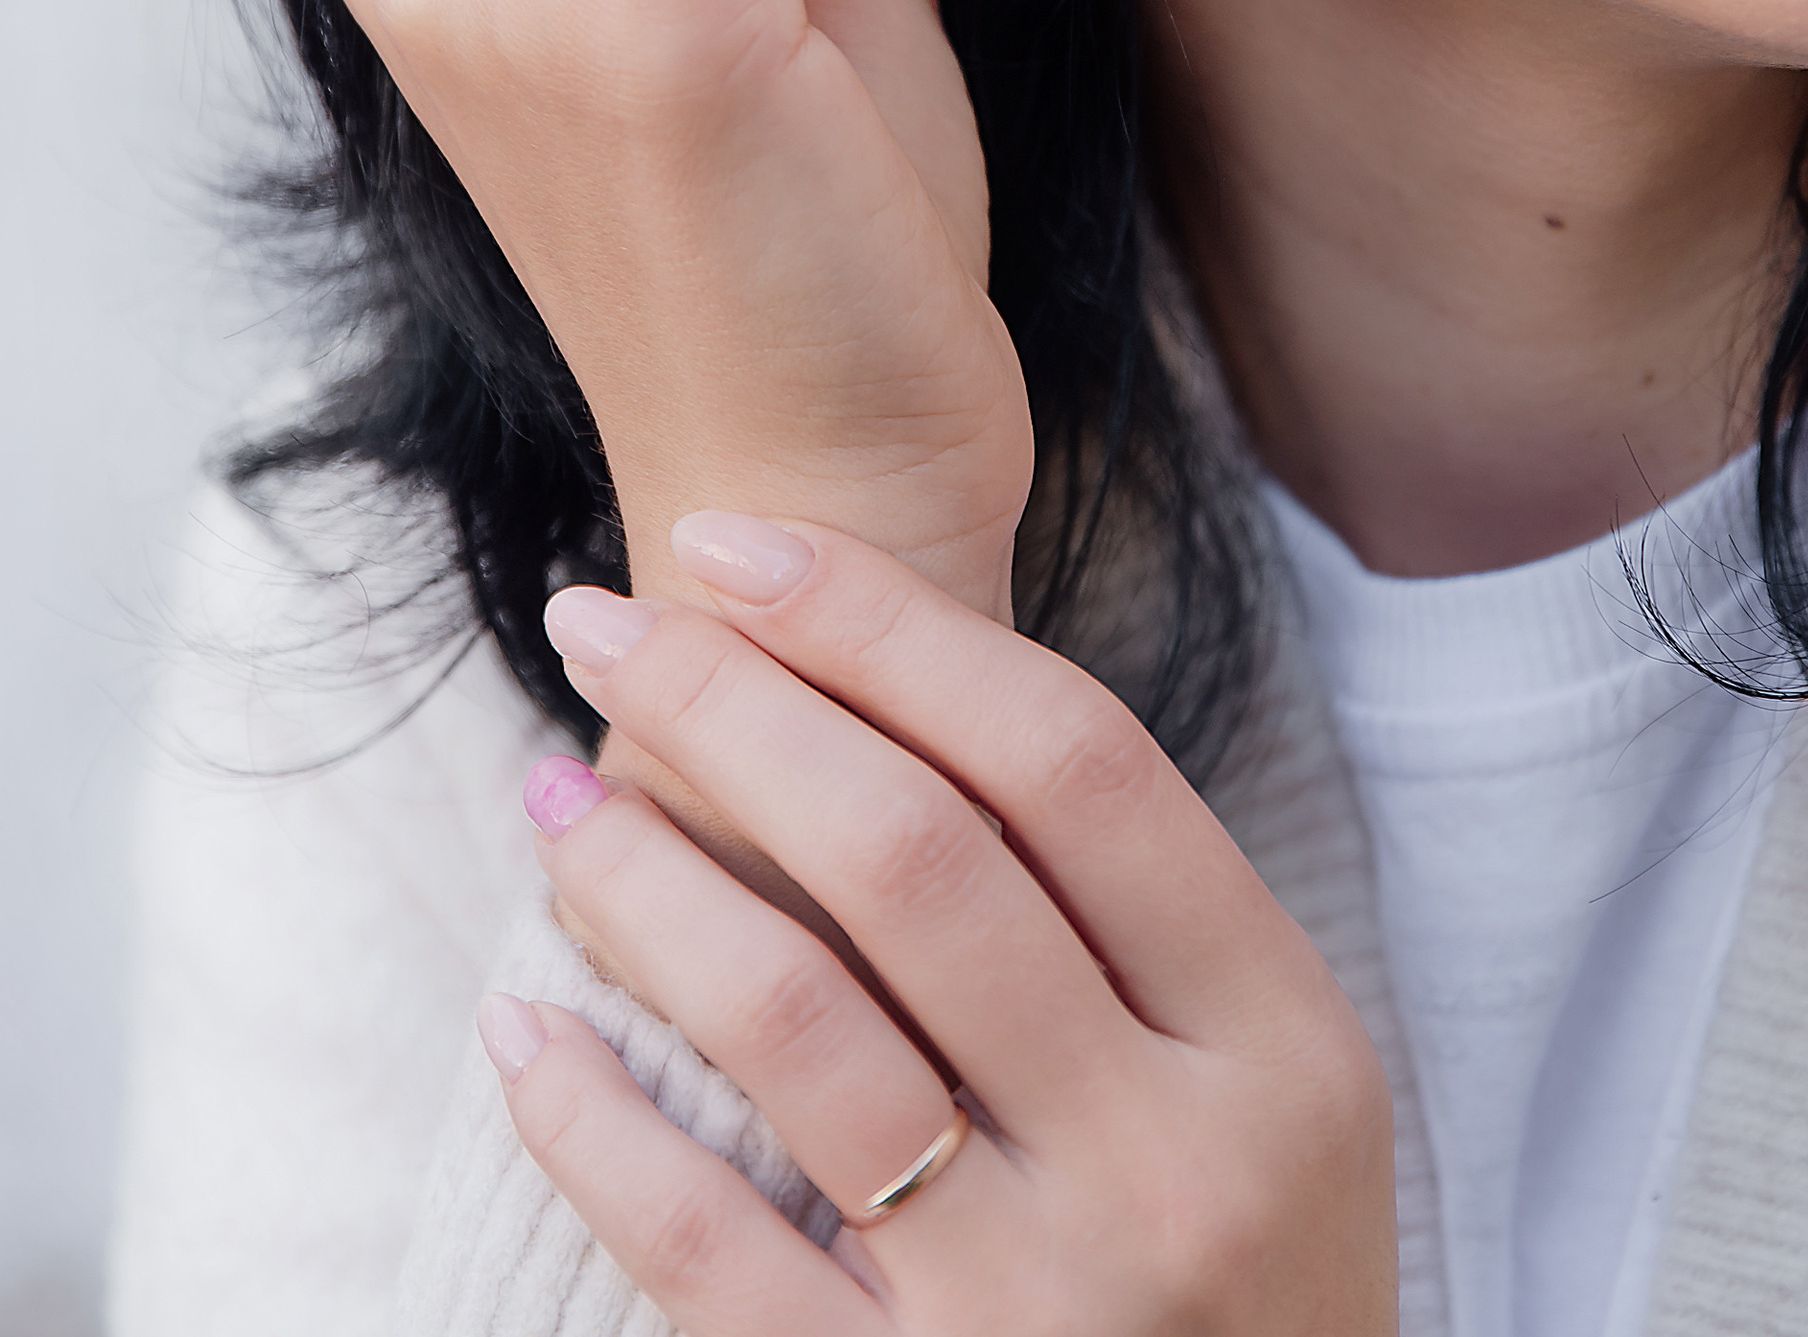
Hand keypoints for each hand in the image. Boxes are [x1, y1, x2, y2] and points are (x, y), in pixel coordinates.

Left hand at [481, 519, 1396, 1335]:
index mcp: (1278, 1045)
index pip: (1068, 759)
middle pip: (915, 856)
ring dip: (640, 879)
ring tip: (551, 791)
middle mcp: (1172, 1166)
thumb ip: (1123, 914)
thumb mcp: (1262, 1086)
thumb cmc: (1240, 1272)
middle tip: (597, 621)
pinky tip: (528, 1026)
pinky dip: (595, 1121)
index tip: (735, 546)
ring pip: (795, 1023)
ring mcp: (1036, 1312)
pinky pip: (707, 1247)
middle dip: (729, 706)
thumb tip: (873, 685)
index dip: (885, 625)